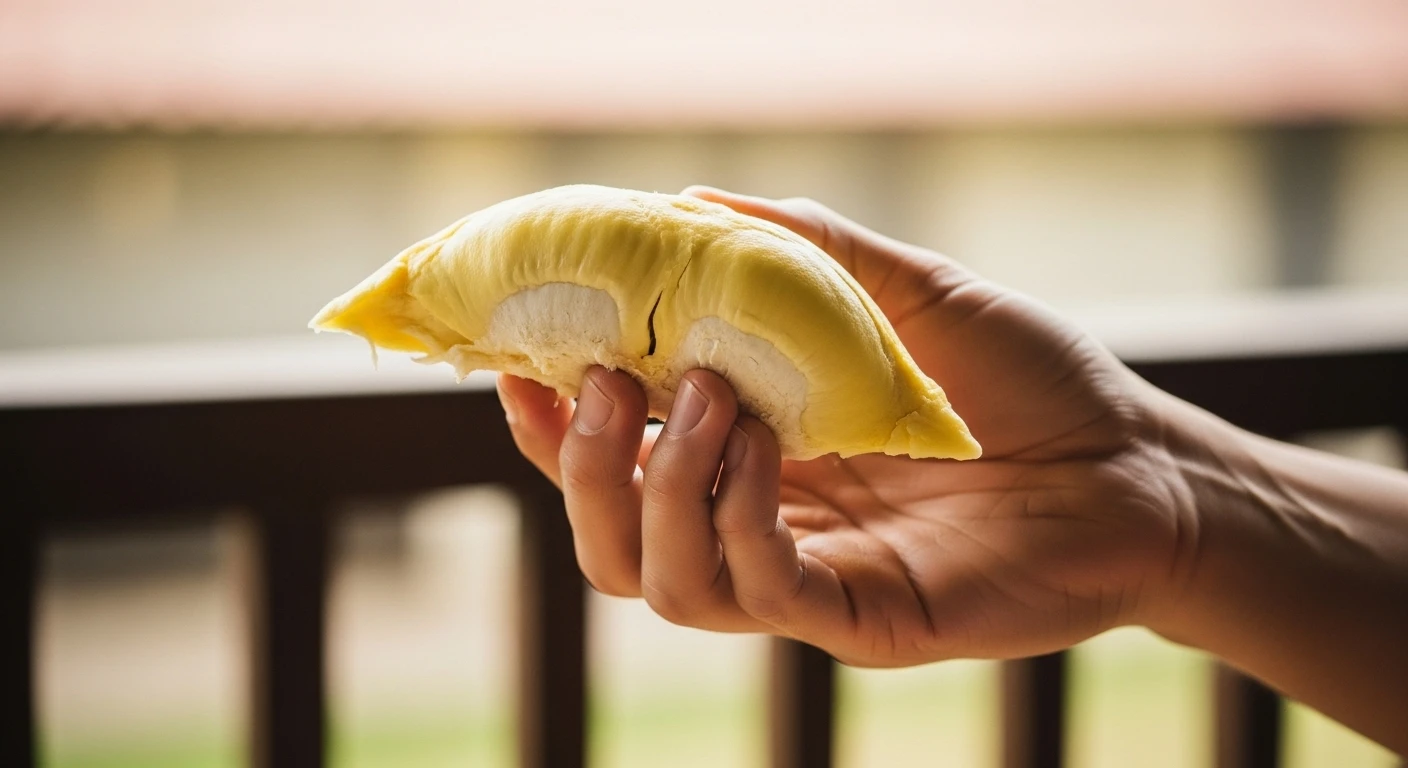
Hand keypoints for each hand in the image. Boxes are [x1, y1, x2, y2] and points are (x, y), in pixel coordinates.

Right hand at [496, 187, 1195, 666]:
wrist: (1138, 464)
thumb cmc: (1027, 380)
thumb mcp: (909, 291)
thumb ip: (808, 252)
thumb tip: (695, 202)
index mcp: (757, 458)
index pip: (620, 463)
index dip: (554, 426)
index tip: (518, 359)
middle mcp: (764, 526)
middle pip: (613, 538)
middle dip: (583, 466)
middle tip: (610, 380)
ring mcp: (807, 581)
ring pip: (663, 580)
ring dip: (656, 485)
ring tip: (702, 398)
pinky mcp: (858, 619)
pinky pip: (754, 590)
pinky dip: (733, 515)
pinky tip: (758, 444)